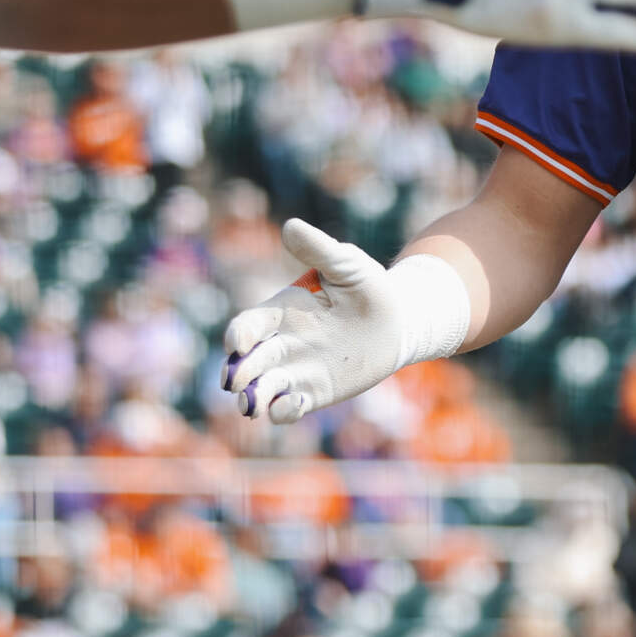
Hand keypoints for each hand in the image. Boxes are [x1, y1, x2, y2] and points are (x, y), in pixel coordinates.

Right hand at [222, 219, 471, 423]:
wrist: (400, 321)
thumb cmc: (371, 287)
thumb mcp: (347, 265)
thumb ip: (319, 250)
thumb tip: (290, 226)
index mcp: (283, 310)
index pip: (252, 324)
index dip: (240, 334)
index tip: (237, 343)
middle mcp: (284, 342)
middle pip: (251, 361)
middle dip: (240, 372)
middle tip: (234, 384)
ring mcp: (298, 369)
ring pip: (265, 387)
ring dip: (253, 397)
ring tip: (250, 406)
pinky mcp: (315, 391)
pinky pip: (292, 405)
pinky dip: (284, 410)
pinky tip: (286, 409)